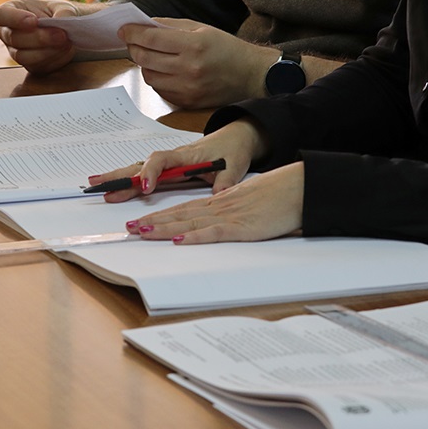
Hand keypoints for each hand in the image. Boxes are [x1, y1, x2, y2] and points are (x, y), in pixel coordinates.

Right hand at [0, 0, 105, 74]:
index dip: (15, 18)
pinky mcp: (29, 65)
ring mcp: (16, 51)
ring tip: (66, 42)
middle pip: (14, 38)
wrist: (68, 32)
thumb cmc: (58, 14)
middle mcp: (8, 33)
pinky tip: (66, 51)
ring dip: (47, 51)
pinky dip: (53, 59)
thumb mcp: (63, 7)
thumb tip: (63, 19)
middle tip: (61, 34)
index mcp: (11, 11)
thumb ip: (64, 11)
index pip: (2, 15)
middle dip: (39, 38)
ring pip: (23, 56)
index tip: (34, 21)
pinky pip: (36, 66)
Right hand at [88, 118, 264, 202]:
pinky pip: (144, 172)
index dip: (151, 173)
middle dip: (120, 175)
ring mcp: (169, 162)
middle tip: (99, 185)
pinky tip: (114, 186)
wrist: (236, 137)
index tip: (145, 188)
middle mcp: (173, 157)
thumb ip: (226, 182)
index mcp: (187, 155)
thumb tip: (220, 195)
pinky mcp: (168, 168)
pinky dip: (128, 178)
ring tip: (96, 185)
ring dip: (118, 176)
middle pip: (141, 164)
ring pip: (138, 167)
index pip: (162, 161)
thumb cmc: (233, 151)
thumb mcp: (235, 167)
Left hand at [118, 18, 279, 107]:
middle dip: (133, 47)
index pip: (151, 39)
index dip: (133, 33)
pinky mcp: (187, 102)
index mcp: (193, 46)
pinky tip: (161, 70)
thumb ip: (171, 26)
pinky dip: (156, 78)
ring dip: (143, 64)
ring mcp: (187, 89)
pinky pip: (160, 90)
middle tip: (132, 41)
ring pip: (149, 76)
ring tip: (148, 56)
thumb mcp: (201, 29)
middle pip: (145, 58)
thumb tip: (144, 25)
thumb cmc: (226, 49)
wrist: (250, 75)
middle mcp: (188, 69)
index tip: (124, 30)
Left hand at [126, 162, 304, 244]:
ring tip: (141, 232)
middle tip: (129, 227)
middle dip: (152, 221)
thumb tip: (219, 222)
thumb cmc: (278, 196)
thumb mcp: (248, 202)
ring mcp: (227, 216)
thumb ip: (232, 211)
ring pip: (188, 222)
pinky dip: (193, 236)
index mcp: (220, 202)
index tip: (141, 220)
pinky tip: (177, 240)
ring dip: (162, 228)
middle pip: (178, 214)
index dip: (160, 214)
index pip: (183, 208)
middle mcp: (218, 207)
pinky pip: (213, 232)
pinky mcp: (241, 227)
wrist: (299, 188)